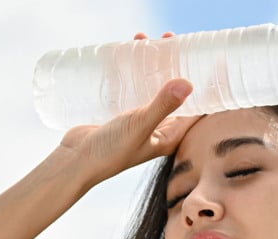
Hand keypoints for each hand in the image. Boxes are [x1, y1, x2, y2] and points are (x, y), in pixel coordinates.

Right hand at [58, 31, 199, 186]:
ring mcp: (138, 120)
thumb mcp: (140, 124)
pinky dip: (131, 71)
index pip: (195, 108)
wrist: (75, 161)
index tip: (202, 58)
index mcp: (170, 136)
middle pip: (173, 92)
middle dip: (172, 64)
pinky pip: (132, 88)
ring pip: (150, 86)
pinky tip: (127, 54)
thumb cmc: (111, 151)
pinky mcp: (120, 114)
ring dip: (150, 63)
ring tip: (145, 39)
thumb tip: (188, 84)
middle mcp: (157, 128)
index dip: (201, 83)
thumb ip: (163, 105)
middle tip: (168, 38)